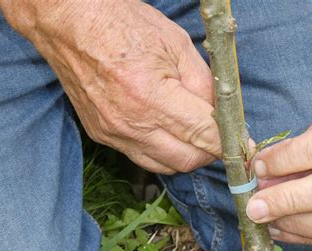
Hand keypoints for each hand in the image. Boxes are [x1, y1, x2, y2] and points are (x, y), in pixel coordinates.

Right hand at [4, 1, 220, 173]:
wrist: (70, 23)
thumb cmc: (124, 25)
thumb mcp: (177, 45)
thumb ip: (204, 84)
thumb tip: (220, 115)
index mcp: (152, 96)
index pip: (203, 135)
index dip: (227, 142)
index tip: (241, 144)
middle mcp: (131, 124)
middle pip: (185, 161)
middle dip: (208, 153)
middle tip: (217, 138)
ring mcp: (113, 133)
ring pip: (164, 166)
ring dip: (185, 156)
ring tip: (193, 136)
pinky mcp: (101, 135)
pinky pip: (141, 157)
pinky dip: (161, 151)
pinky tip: (166, 132)